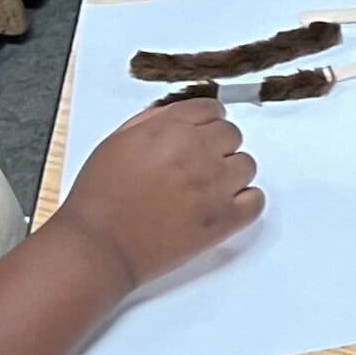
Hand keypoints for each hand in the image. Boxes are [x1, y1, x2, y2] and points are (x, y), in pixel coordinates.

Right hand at [55, 98, 262, 296]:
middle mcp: (197, 152)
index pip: (211, 108)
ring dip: (230, 173)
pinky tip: (224, 205)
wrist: (100, 246)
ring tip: (206, 187)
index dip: (206, 121)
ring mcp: (215, 186)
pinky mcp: (224, 219)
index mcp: (170, 129)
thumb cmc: (99, 199)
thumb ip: (151, 122)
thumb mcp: (116, 143)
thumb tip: (175, 115)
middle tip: (197, 164)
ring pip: (247, 165)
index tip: (202, 132)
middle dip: (217, 146)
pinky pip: (256, 201)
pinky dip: (245, 202)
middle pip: (231, 134)